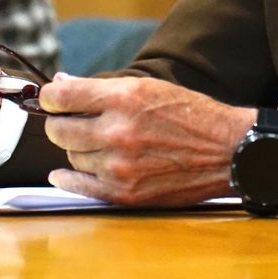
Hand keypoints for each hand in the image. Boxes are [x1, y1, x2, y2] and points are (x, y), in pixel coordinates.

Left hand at [41, 74, 254, 206]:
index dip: (50, 98)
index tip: (52, 100)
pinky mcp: (125, 193)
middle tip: (73, 122)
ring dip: (78, 150)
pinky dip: (68, 178)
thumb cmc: (190, 115)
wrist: (227, 151)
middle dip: (61, 124)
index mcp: (124, 98)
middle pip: (58, 130)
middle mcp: (118, 132)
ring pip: (71, 157)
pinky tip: (63, 173)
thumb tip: (61, 85)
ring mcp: (120, 166)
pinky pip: (79, 186)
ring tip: (98, 144)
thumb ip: (102, 89)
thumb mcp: (149, 88)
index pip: (61, 98)